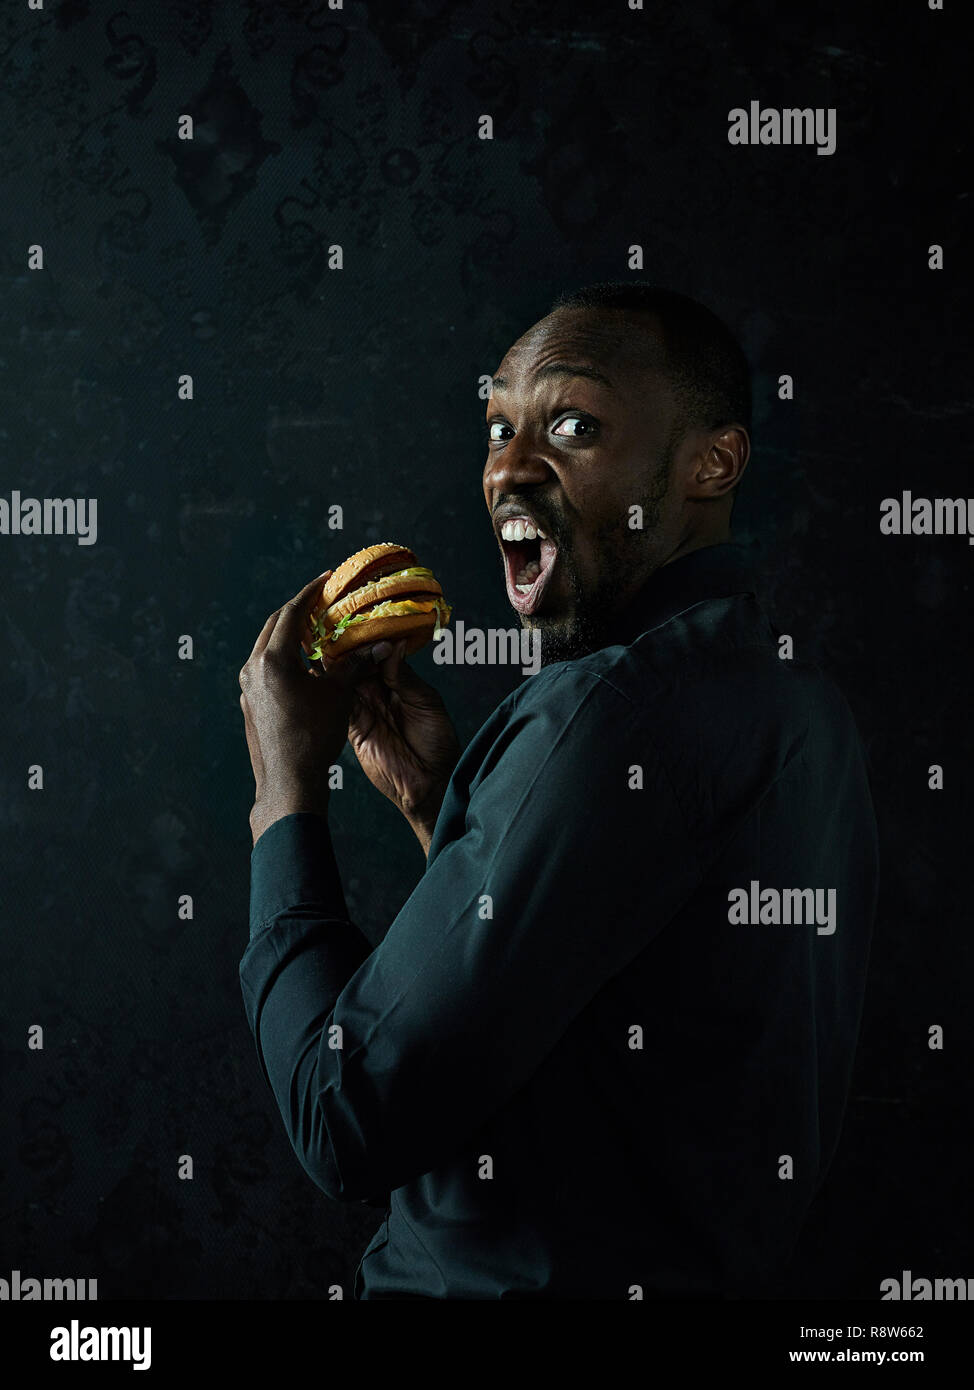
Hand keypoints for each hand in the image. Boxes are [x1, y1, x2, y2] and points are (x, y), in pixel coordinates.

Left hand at [239, 571, 366, 845]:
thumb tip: (378, 646)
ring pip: (266, 646)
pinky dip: (282, 657)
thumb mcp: (338, 696)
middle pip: (274, 625)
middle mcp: (254, 667)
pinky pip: (264, 667)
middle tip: (320, 602)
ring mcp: (247, 686)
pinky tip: (302, 665)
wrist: (288, 781)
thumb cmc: (315, 737)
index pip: (291, 613)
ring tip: (313, 632)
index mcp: (274, 659)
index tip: (325, 579)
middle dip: (297, 611)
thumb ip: (353, 665)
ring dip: (289, 634)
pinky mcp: (249, 702)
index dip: (310, 593)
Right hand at [337, 638, 460, 855]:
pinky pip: (337, 704)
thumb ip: (404, 676)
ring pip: (344, 681)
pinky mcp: (352, 727)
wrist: (429, 783)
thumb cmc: (437, 742)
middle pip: (358, 664)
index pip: (379, 654)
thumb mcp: (426, 702)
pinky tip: (316, 672)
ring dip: (335, 664)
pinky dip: (328, 690)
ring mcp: (364, 709)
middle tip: (332, 626)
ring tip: (321, 641)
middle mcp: (379, 692)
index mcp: (399, 682)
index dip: (369, 639)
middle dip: (347, 647)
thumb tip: (391, 644)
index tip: (357, 619)